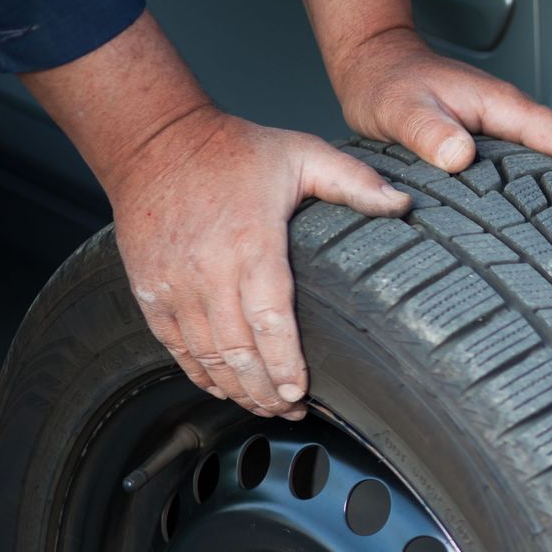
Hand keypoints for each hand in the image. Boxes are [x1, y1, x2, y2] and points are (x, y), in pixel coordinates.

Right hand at [108, 107, 411, 417]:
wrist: (152, 139)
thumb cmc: (231, 150)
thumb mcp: (301, 153)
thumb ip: (354, 181)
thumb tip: (403, 205)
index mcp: (251, 244)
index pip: (270, 321)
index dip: (285, 365)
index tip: (301, 393)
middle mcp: (208, 270)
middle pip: (239, 351)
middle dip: (267, 392)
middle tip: (291, 412)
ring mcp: (174, 283)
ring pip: (207, 357)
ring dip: (238, 390)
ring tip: (266, 408)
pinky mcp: (149, 289)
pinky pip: (175, 346)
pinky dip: (200, 374)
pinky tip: (224, 389)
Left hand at [326, 27, 551, 189]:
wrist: (371, 65)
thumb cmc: (385, 83)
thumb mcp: (401, 108)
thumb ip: (429, 131)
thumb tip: (460, 157)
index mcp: (503, 106)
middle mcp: (510, 117)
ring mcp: (503, 130)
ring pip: (551, 163)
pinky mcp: (491, 144)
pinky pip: (530, 168)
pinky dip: (544, 192)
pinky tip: (542, 220)